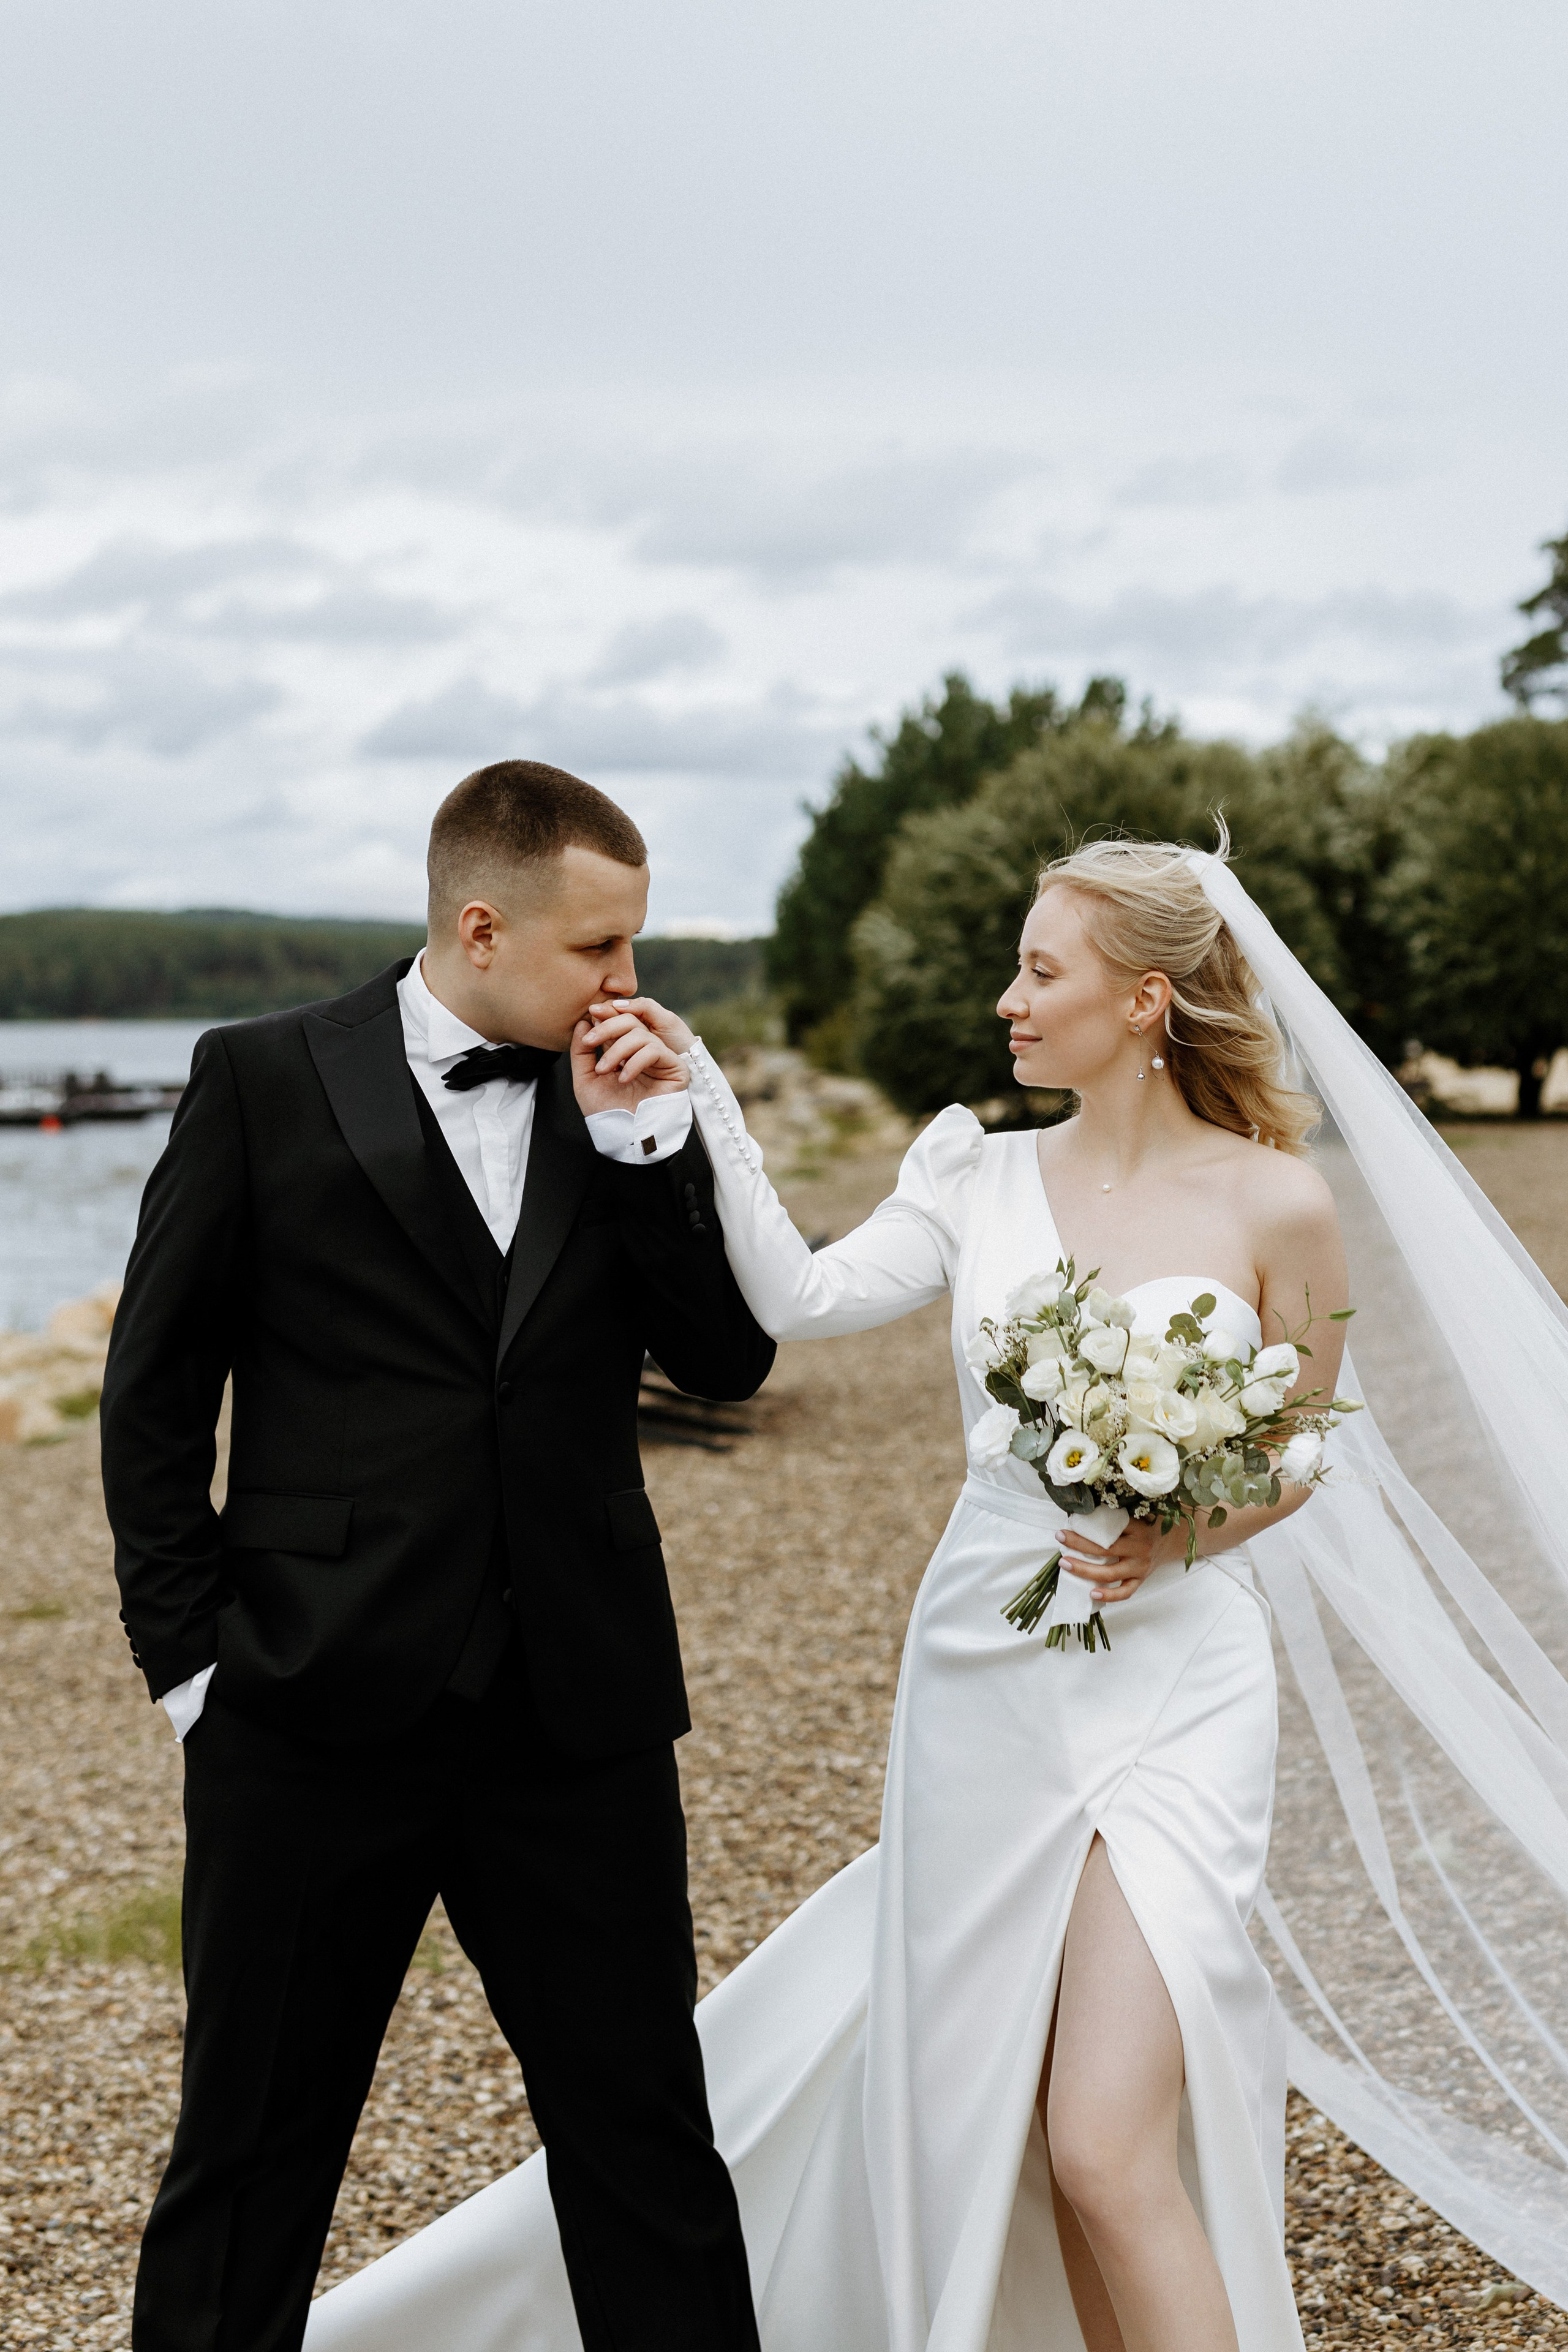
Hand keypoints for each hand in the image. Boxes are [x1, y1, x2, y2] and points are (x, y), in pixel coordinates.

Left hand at [572, 1002, 690, 1116]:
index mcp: (625, 1051)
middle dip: (608, 1027)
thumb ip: (582, 1052)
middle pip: (631, 1021)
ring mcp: (660, 1059)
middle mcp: (644, 1052)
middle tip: (590, 1041)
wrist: (625, 1138)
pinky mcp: (675, 1068)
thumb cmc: (607, 1112)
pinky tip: (623, 1078)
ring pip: (641, 1035)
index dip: (606, 1015)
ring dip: (618, 1050)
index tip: (589, 1015)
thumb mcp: (586, 1079)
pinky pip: (655, 1050)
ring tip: (604, 1071)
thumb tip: (583, 1021)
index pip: (618, 1023)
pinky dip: (635, 1061)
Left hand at [1057, 1515, 1167, 1604]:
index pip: (1110, 1527)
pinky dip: (1109, 1596)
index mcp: (1137, 1528)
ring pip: (1110, 1573)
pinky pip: (1125, 1592)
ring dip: (1085, 1570)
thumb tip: (1082, 1514)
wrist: (1172, 1541)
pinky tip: (1091, 1594)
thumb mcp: (1137, 1515)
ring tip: (1065, 1564)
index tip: (1066, 1526)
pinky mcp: (1141, 1580)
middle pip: (1105, 1549)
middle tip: (1060, 1538)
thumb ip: (1116, 1515)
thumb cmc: (1147, 1526)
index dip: (1086, 1528)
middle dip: (1079, 1544)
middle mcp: (1140, 1548)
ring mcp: (1140, 1567)